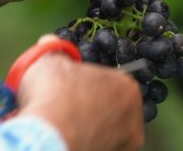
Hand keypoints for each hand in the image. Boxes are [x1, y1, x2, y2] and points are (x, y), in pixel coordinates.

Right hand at [16, 54, 143, 150]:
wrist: (48, 135)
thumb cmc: (53, 93)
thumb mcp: (49, 61)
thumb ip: (54, 50)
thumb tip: (49, 42)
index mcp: (126, 86)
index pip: (108, 81)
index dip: (86, 83)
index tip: (69, 88)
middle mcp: (133, 117)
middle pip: (108, 107)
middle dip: (88, 106)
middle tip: (64, 106)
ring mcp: (124, 143)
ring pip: (103, 129)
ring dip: (86, 125)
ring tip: (62, 122)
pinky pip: (98, 145)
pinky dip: (84, 141)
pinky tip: (67, 136)